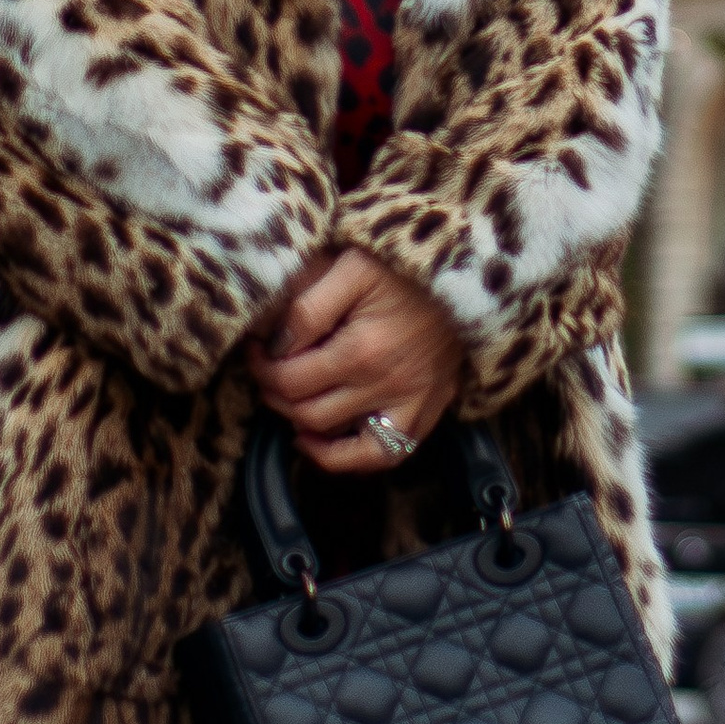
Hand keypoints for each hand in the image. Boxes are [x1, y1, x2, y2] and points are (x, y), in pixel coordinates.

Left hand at [250, 246, 462, 471]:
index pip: (289, 380)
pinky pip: (386, 455)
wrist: (468, 270)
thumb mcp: (352, 267)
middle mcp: (386, 386)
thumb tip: (274, 343)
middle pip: (307, 412)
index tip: (257, 348)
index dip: (262, 367)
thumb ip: (309, 306)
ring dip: (303, 424)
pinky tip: (322, 440)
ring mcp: (410, 403)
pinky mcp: (429, 409)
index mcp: (361, 350)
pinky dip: (349, 458)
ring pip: (339, 442)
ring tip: (290, 400)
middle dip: (275, 393)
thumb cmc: (405, 265)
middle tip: (268, 369)